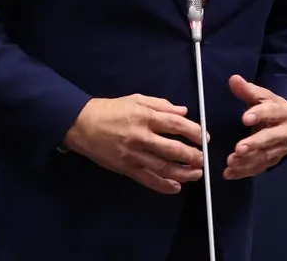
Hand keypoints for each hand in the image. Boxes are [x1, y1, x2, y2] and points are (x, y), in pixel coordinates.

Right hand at [64, 94, 205, 193]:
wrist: (82, 124)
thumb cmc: (110, 109)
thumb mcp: (136, 99)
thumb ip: (161, 105)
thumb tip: (184, 112)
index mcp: (145, 117)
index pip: (176, 126)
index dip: (194, 132)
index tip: (204, 138)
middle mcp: (141, 137)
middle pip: (173, 150)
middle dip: (193, 156)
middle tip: (204, 159)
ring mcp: (133, 155)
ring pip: (163, 168)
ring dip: (184, 173)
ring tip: (197, 174)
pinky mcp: (126, 168)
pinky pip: (148, 180)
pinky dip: (164, 185)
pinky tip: (176, 187)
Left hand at [224, 75, 286, 179]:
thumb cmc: (271, 107)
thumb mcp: (262, 96)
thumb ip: (248, 90)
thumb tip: (233, 79)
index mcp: (285, 112)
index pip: (272, 112)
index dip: (259, 115)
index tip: (244, 118)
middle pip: (270, 138)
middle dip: (254, 144)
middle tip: (238, 148)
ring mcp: (282, 149)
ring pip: (264, 156)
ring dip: (247, 161)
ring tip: (231, 162)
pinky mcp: (274, 160)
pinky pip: (259, 168)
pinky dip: (244, 172)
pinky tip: (230, 173)